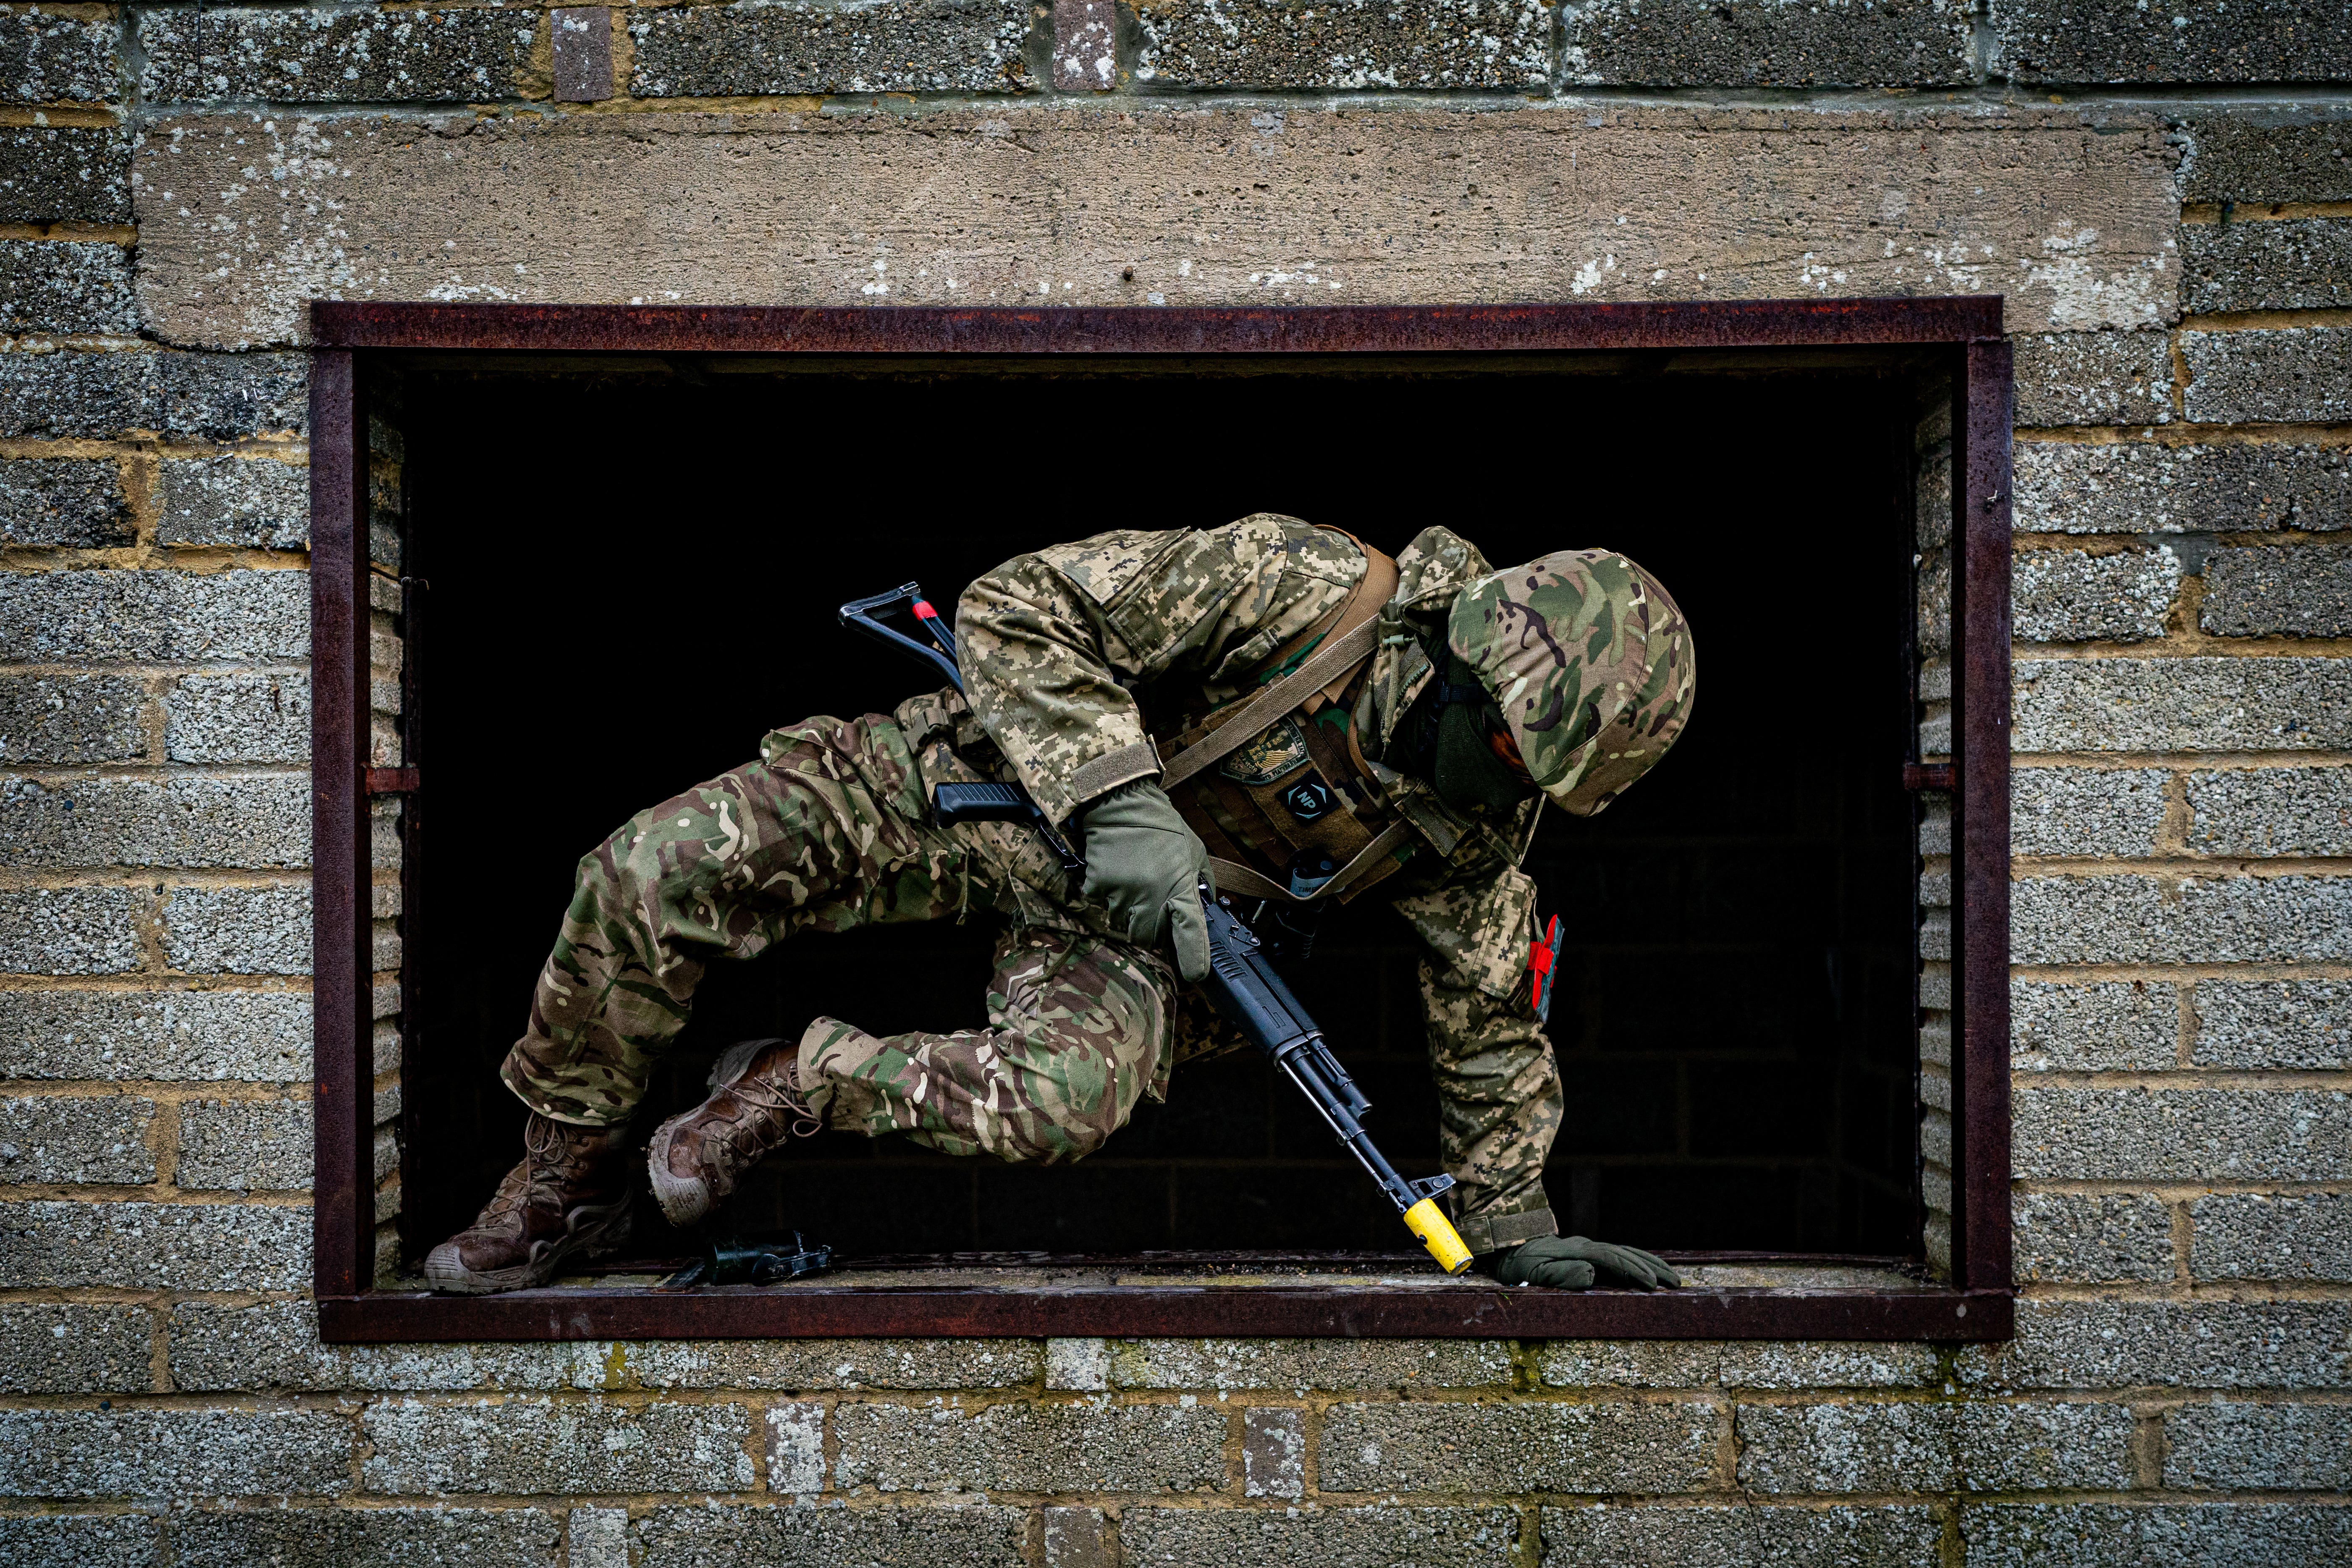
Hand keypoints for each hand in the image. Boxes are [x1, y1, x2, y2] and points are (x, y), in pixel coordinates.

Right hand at [1078, 779, 1212, 981]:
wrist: (1122, 802)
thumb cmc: (1162, 828)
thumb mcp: (1195, 853)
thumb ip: (1200, 886)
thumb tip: (1205, 914)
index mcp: (1181, 887)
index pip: (1190, 933)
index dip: (1194, 959)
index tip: (1196, 974)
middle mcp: (1152, 895)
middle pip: (1149, 939)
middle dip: (1153, 930)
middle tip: (1155, 904)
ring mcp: (1123, 893)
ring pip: (1124, 925)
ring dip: (1129, 913)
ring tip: (1136, 880)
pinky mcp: (1099, 887)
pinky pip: (1103, 906)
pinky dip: (1109, 896)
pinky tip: (1118, 873)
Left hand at [1488, 1235, 1681, 1289]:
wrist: (1505, 1245)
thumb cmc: (1517, 1264)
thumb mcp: (1533, 1271)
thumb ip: (1560, 1273)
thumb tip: (1591, 1272)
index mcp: (1576, 1251)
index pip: (1612, 1259)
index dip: (1633, 1272)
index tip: (1652, 1285)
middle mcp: (1585, 1245)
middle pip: (1625, 1253)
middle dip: (1651, 1268)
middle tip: (1674, 1284)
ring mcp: (1587, 1247)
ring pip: (1625, 1251)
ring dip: (1649, 1263)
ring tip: (1671, 1277)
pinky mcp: (1586, 1251)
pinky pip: (1617, 1253)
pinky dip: (1637, 1259)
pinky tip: (1647, 1268)